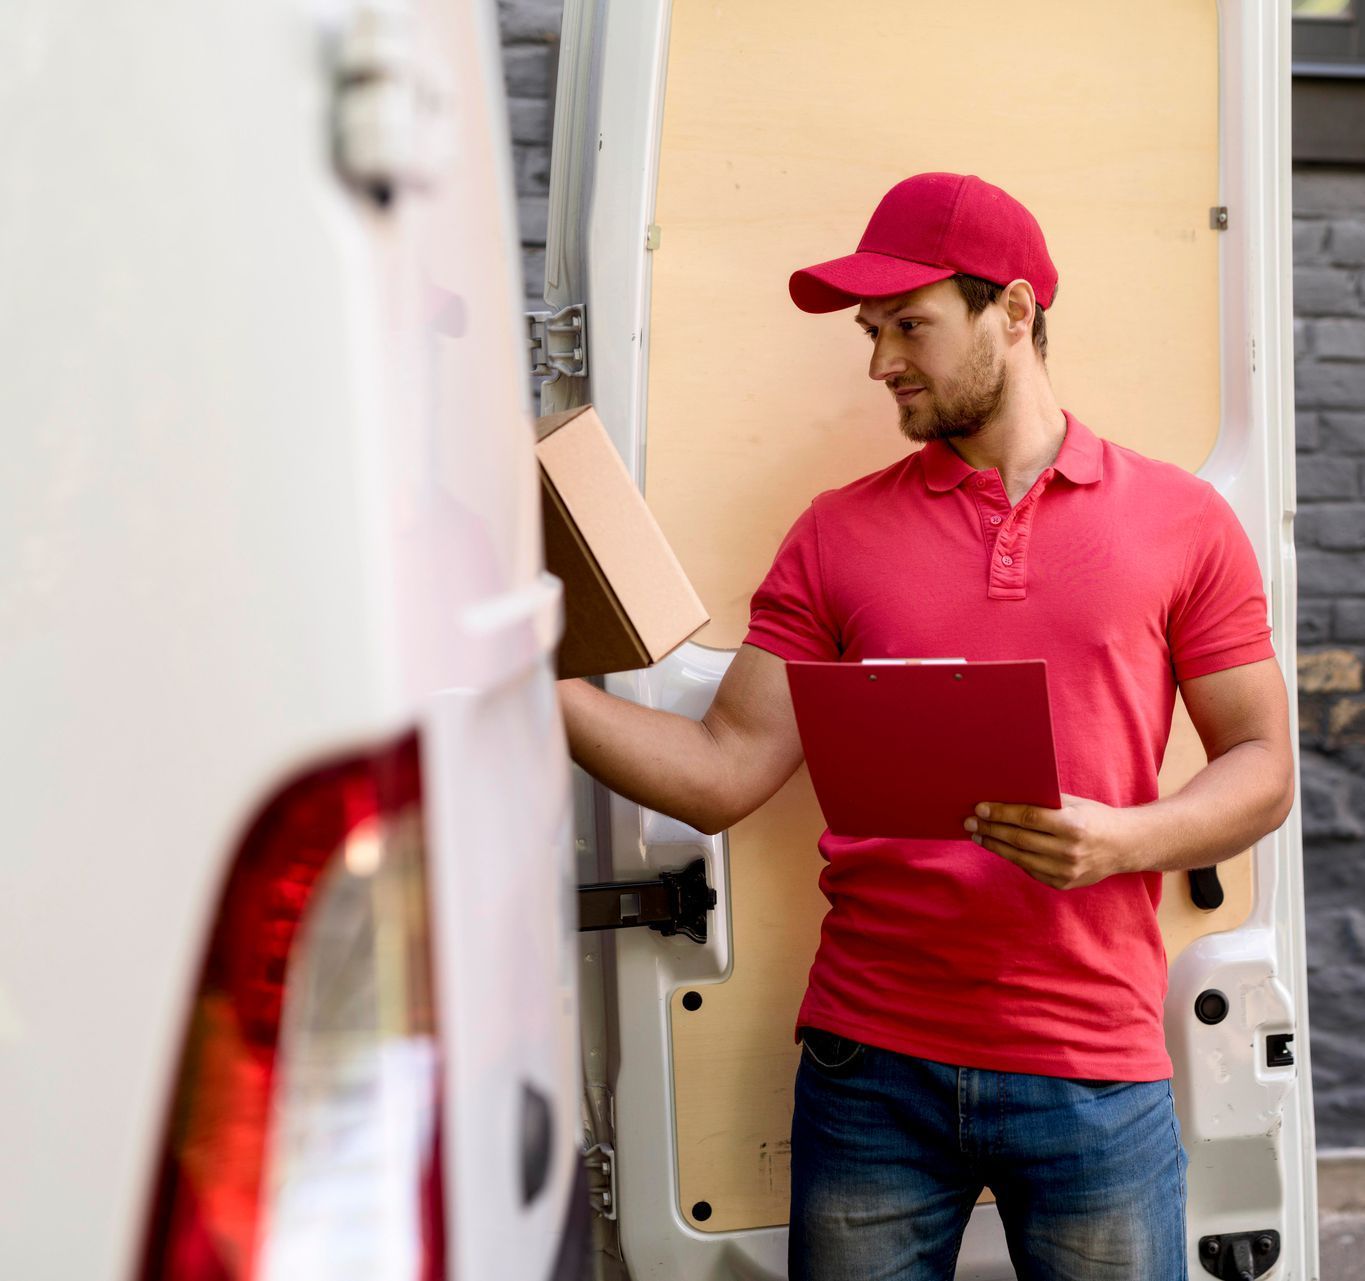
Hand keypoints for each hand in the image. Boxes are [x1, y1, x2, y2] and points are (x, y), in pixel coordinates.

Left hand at [961, 794, 1141, 889]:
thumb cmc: (1094, 817)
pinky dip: (1013, 858)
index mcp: (1073, 826)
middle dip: (991, 829)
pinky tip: (1000, 847)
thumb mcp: (1074, 803)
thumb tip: (1006, 796)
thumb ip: (1044, 802)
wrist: (1124, 846)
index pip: (1028, 818)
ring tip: (978, 835)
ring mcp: (1066, 871)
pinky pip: (1030, 870)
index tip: (980, 808)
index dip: (1001, 813)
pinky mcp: (1063, 884)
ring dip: (995, 845)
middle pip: (1019, 839)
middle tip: (969, 822)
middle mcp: (1069, 851)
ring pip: (1020, 858)